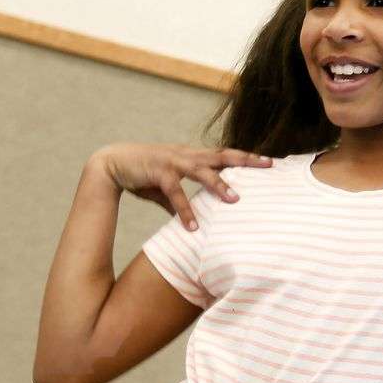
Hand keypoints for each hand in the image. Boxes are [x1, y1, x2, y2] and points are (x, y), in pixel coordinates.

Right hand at [90, 142, 271, 230]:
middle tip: (269, 165)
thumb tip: (196, 222)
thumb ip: (184, 200)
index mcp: (194, 155)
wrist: (111, 163)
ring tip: (235, 199)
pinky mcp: (158, 172)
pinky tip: (193, 227)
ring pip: (202, 171)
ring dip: (219, 184)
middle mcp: (188, 155)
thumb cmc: (145, 173)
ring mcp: (174, 161)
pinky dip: (184, 210)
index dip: (248, 157)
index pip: (227, 154)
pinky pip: (174, 193)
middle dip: (246, 160)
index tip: (270, 161)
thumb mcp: (169, 186)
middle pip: (224, 155)